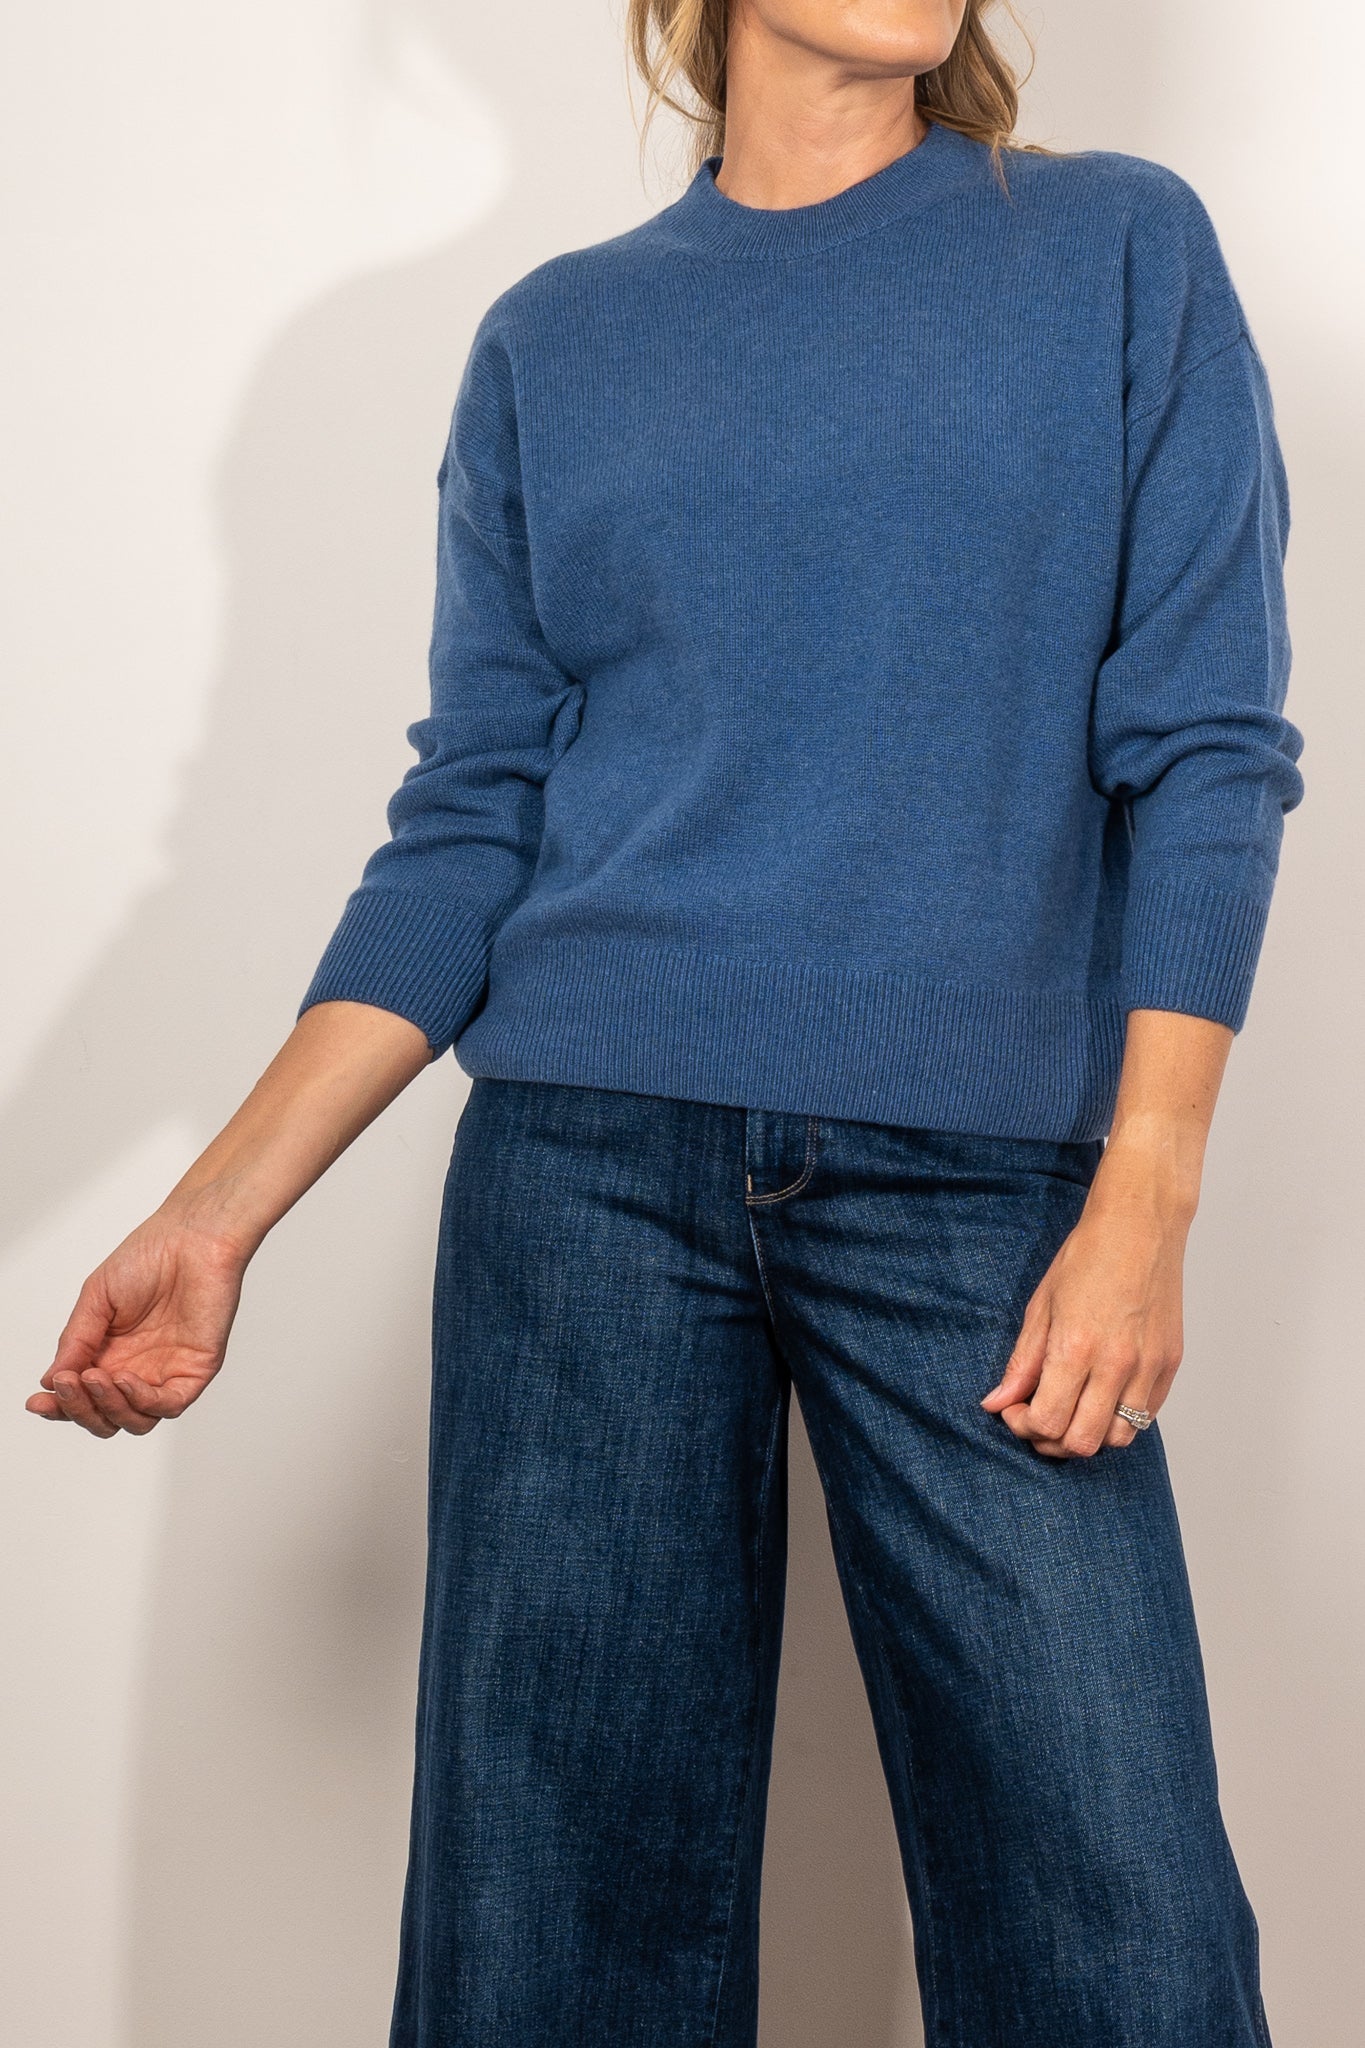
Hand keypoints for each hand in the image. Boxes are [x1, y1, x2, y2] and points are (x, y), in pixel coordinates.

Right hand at [26, 1219, 246, 1437]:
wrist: (192, 1236)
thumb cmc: (148, 1257)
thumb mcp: (97, 1299)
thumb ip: (76, 1341)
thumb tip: (50, 1381)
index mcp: (110, 1354)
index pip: (83, 1397)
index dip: (60, 1405)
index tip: (38, 1401)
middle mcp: (138, 1368)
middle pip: (105, 1417)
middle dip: (80, 1410)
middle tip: (68, 1384)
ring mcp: (167, 1372)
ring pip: (136, 1421)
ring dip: (109, 1407)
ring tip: (94, 1377)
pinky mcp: (196, 1370)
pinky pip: (169, 1405)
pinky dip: (143, 1402)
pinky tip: (124, 1381)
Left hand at [980, 1157, 1191, 1458]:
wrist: (1140, 1227)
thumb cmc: (1087, 1258)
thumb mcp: (1041, 1306)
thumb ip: (1021, 1362)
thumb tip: (996, 1403)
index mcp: (1076, 1348)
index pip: (1046, 1422)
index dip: (1023, 1426)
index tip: (1015, 1409)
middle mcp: (1116, 1365)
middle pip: (1082, 1443)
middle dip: (1051, 1441)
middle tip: (1038, 1418)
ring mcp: (1148, 1367)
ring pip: (1118, 1438)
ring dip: (1088, 1435)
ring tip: (1071, 1409)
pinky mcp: (1170, 1364)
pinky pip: (1145, 1417)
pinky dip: (1119, 1419)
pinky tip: (1100, 1397)